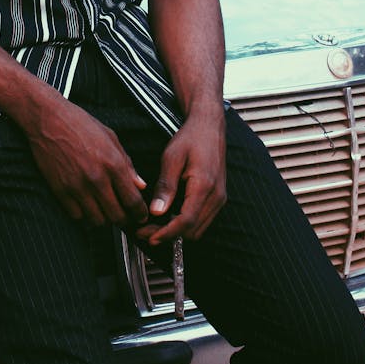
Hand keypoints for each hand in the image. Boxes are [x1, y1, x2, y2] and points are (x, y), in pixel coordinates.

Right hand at [22, 93, 149, 227]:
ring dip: (104, 220)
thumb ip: (127, 163)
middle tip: (125, 217)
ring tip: (105, 212)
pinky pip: (77, 216)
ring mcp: (77, 187)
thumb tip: (140, 185)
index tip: (140, 216)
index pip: (133, 201)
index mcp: (113, 163)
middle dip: (124, 220)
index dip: (140, 214)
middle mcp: (97, 178)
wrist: (48, 118)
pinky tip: (87, 207)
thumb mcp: (110, 137)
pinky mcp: (60, 190)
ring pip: (97, 221)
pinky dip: (84, 216)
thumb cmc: (80, 123)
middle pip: (117, 216)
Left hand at [135, 111, 225, 246]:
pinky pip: (202, 219)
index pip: (185, 222)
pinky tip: (169, 215)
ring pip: (198, 228)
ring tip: (154, 225)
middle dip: (168, 234)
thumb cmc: (191, 138)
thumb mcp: (172, 157)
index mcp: (204, 187)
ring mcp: (219, 198)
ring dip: (177, 230)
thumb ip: (165, 186)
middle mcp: (216, 196)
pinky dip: (185, 222)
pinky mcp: (217, 197)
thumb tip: (156, 211)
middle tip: (145, 230)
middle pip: (191, 230)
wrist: (209, 126)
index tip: (150, 237)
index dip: (167, 233)